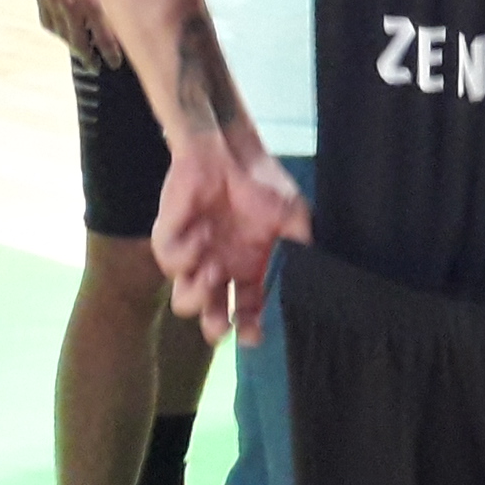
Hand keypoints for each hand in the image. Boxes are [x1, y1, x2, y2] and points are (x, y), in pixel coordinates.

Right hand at [32, 0, 121, 65]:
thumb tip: (128, 11)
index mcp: (91, 1)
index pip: (104, 37)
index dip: (110, 53)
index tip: (115, 63)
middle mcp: (71, 6)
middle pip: (80, 42)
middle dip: (89, 57)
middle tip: (95, 67)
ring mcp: (53, 2)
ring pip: (62, 34)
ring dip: (72, 45)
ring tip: (80, 52)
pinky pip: (47, 21)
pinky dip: (55, 30)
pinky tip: (61, 33)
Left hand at [153, 133, 307, 343]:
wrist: (230, 150)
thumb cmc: (262, 182)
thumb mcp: (294, 216)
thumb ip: (302, 249)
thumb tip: (315, 281)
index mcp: (248, 270)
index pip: (245, 312)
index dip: (247, 328)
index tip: (252, 334)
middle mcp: (220, 269)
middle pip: (210, 316)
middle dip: (213, 326)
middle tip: (220, 323)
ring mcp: (193, 256)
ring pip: (183, 299)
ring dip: (199, 292)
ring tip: (215, 268)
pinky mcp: (169, 237)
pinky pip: (169, 262)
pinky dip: (187, 253)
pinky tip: (204, 232)